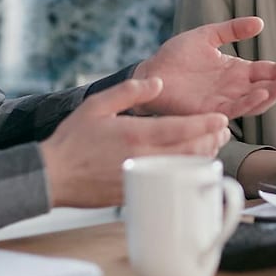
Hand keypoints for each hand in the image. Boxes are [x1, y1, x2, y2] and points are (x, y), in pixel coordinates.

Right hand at [40, 78, 230, 207]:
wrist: (52, 176)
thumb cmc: (72, 140)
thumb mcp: (97, 105)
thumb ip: (129, 91)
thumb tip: (157, 82)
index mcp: (135, 134)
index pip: (181, 129)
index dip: (206, 124)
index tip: (222, 120)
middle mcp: (142, 158)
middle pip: (190, 151)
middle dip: (211, 141)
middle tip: (223, 132)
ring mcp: (141, 178)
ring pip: (182, 169)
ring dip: (202, 158)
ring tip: (212, 146)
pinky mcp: (136, 193)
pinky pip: (168, 183)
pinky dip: (183, 173)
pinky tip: (188, 165)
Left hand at [133, 17, 275, 116]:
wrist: (151, 72)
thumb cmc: (176, 56)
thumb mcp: (207, 36)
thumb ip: (232, 30)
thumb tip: (260, 22)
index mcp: (237, 71)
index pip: (269, 71)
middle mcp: (236, 89)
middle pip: (270, 88)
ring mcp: (225, 101)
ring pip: (256, 100)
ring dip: (273, 94)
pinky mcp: (211, 111)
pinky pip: (234, 109)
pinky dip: (249, 103)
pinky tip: (262, 93)